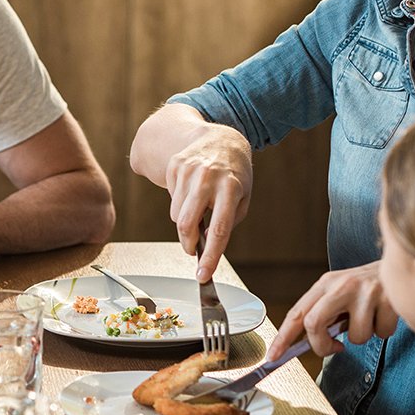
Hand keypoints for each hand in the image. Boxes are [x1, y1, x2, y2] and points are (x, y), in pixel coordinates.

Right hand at [164, 125, 252, 280]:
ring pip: (177, 215)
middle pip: (188, 224)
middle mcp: (209, 178)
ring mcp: (189, 170)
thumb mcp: (243, 197)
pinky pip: (172, 200)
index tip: (203, 274)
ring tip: (199, 208)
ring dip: (186, 221)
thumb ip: (228, 221)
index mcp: (231, 188)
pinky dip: (180, 204)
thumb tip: (208, 242)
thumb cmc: (235, 174)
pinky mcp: (175, 166)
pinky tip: (192, 192)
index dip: (210, 255)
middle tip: (193, 249)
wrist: (221, 139)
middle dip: (188, 244)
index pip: (219, 229)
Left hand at [267, 261, 397, 359]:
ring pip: (354, 336)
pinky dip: (384, 331)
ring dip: (363, 336)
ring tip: (370, 319)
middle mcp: (342, 285)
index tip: (273, 357)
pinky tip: (385, 314)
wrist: (403, 261)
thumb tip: (308, 344)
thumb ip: (325, 313)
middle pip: (314, 323)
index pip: (297, 313)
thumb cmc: (367, 287)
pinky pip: (381, 333)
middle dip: (322, 345)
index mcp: (325, 284)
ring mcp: (365, 291)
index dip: (282, 338)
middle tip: (334, 348)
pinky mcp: (388, 299)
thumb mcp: (340, 293)